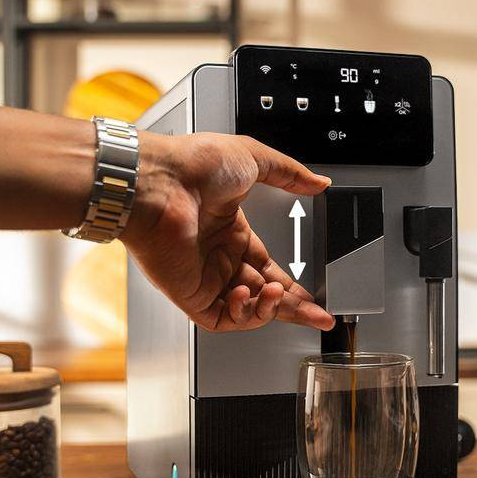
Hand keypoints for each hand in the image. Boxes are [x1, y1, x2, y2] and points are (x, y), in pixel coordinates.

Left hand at [122, 132, 335, 332]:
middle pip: (264, 294)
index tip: (315, 297)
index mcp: (231, 232)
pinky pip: (222, 318)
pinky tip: (248, 296)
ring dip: (270, 308)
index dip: (292, 285)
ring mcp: (204, 277)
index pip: (268, 269)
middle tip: (317, 315)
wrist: (159, 181)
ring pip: (247, 310)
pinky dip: (242, 314)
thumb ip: (290, 174)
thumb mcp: (253, 159)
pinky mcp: (189, 294)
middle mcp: (218, 257)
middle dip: (292, 307)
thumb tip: (318, 183)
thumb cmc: (192, 165)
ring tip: (279, 294)